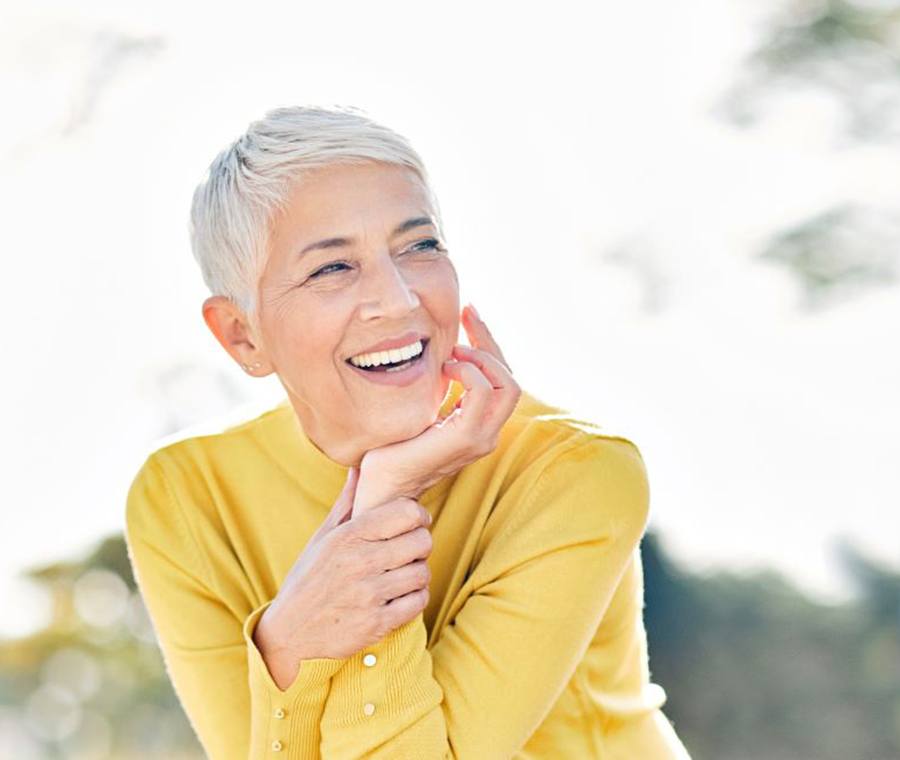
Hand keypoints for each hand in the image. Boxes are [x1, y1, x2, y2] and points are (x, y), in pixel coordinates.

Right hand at [254, 466, 433, 681]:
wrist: (289, 635)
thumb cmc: (308, 581)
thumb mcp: (322, 539)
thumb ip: (347, 504)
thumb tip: (359, 468)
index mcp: (347, 536)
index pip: (406, 512)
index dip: (418, 515)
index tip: (415, 522)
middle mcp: (360, 562)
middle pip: (421, 541)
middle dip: (421, 544)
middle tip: (411, 550)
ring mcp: (369, 594)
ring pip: (422, 573)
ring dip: (419, 573)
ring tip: (404, 573)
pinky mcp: (377, 624)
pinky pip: (417, 603)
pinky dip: (416, 598)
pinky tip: (402, 596)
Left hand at [353, 304, 520, 513]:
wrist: (380, 487)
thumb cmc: (392, 450)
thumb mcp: (421, 410)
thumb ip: (438, 390)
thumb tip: (436, 352)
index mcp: (479, 425)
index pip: (500, 378)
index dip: (488, 343)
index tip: (468, 313)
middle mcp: (488, 433)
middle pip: (510, 377)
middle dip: (489, 340)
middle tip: (466, 313)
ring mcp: (481, 438)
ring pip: (507, 384)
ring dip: (481, 356)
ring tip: (452, 350)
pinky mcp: (466, 438)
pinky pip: (482, 392)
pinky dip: (468, 371)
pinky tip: (446, 366)